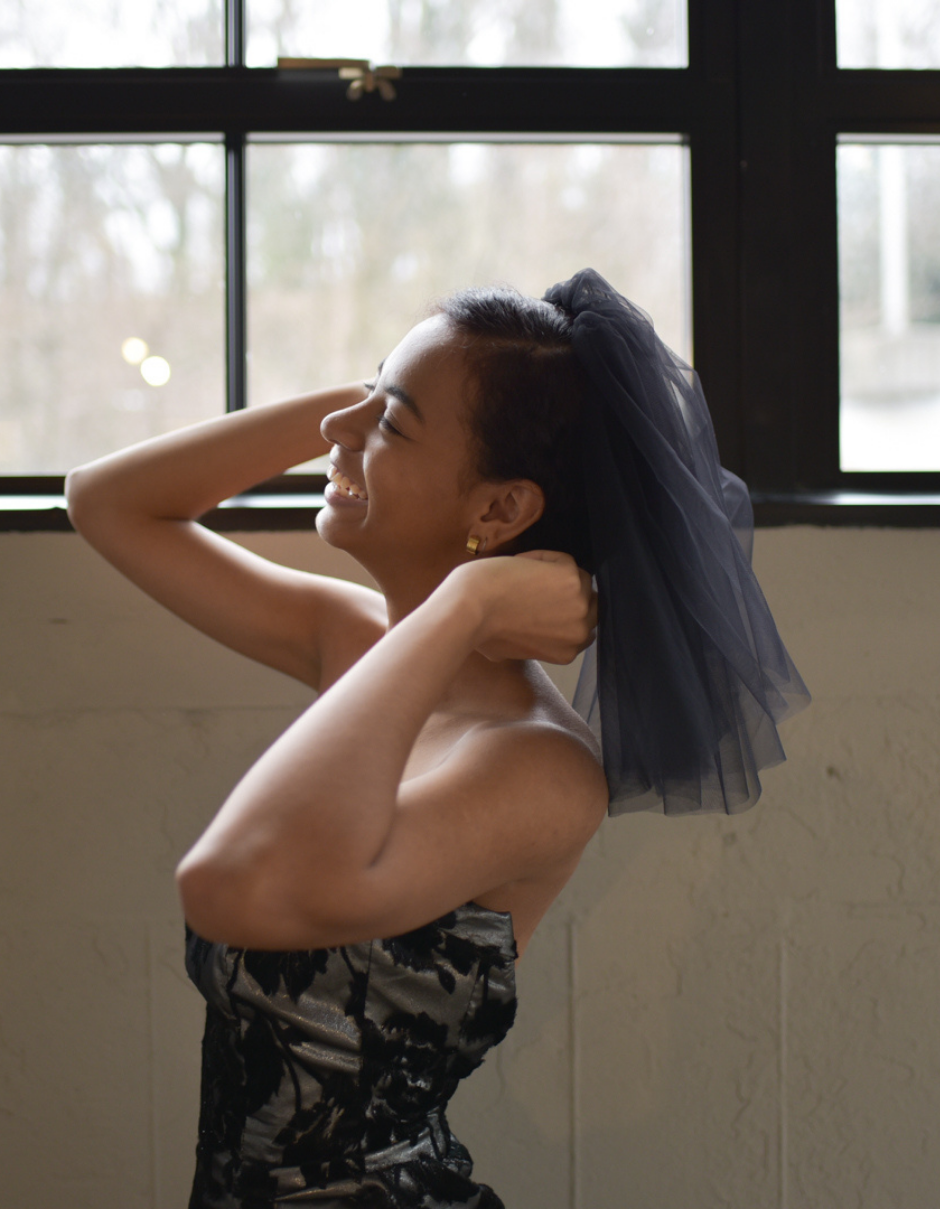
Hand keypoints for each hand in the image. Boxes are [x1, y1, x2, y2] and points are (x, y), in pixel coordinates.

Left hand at [454, 550, 597, 663]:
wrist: (472, 609)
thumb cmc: (481, 631)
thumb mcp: (510, 650)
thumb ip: (531, 644)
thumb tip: (526, 634)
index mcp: (567, 653)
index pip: (582, 627)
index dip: (565, 611)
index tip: (546, 602)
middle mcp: (580, 632)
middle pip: (590, 604)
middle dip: (568, 594)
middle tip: (539, 585)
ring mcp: (580, 605)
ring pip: (580, 579)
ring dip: (555, 574)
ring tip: (524, 577)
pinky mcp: (572, 578)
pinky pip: (564, 560)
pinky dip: (542, 558)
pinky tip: (521, 564)